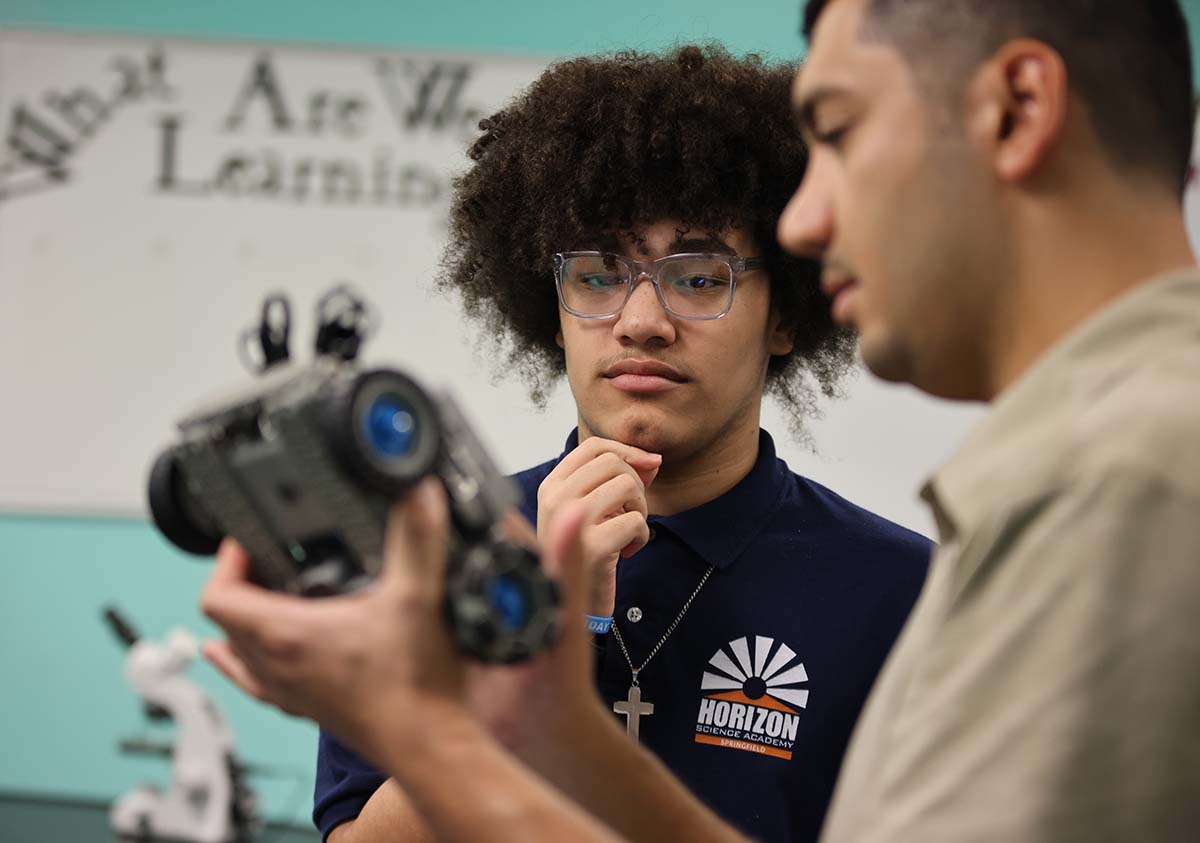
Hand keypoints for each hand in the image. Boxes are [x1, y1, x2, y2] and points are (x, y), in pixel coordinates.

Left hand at [200, 478, 493, 756]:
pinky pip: (257, 683)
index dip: (226, 558)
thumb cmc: (416, 688)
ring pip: (238, 651)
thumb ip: (418, 537)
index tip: (251, 537)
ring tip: (260, 591)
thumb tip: (419, 491)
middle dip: (241, 578)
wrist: (429, 745)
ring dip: (243, 618)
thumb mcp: (419, 596)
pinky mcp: (308, 707)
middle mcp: (277, 666)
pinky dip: (248, 661)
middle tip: (270, 551)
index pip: (218, 595)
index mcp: (287, 636)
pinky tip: (255, 657)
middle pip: (225, 617)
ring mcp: (290, 690)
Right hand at [536, 437, 660, 616]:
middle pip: (612, 463)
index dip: (625, 451)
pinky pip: (635, 521)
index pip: (592, 447)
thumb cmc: (585, 551)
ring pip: (626, 486)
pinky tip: (627, 550)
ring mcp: (570, 522)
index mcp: (552, 486)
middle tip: (629, 511)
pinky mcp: (592, 547)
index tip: (644, 468)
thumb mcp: (595, 508)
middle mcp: (555, 500)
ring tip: (627, 529)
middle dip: (634, 485)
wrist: (572, 602)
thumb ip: (620, 479)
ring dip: (639, 509)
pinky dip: (641, 536)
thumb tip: (653, 459)